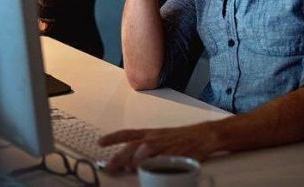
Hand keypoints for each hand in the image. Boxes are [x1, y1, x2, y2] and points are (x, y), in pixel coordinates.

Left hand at [98, 123, 216, 172]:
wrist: (204, 135)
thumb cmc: (182, 138)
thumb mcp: (161, 138)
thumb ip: (146, 149)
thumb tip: (128, 163)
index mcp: (150, 133)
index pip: (127, 133)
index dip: (113, 137)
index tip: (99, 142)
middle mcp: (155, 138)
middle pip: (133, 145)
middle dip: (119, 156)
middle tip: (110, 167)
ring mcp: (165, 145)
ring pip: (145, 149)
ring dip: (135, 159)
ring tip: (128, 168)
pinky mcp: (175, 153)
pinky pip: (162, 159)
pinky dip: (155, 165)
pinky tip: (149, 170)